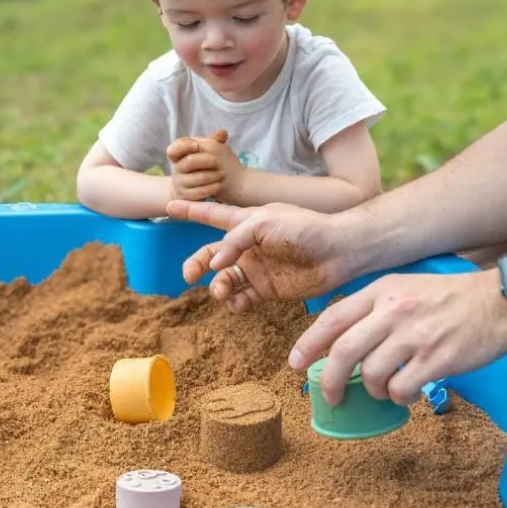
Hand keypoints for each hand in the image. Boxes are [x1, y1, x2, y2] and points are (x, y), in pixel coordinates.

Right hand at [165, 200, 356, 312]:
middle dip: (196, 264)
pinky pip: (242, 298)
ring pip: (223, 280)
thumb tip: (214, 266)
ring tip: (220, 291)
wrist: (337, 252)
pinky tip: (236, 302)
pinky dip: (234, 302)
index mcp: (247, 222)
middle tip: (189, 275)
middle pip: (211, 255)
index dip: (191, 211)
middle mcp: (248, 246)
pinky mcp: (268, 290)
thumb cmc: (305, 228)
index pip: (213, 215)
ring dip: (216, 287)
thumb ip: (235, 239)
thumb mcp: (265, 222)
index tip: (168, 204)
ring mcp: (257, 269)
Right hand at [167, 129, 238, 201]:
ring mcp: (180, 184)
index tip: (198, 145)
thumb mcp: (206, 151)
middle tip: (217, 161)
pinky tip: (219, 184)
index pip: (174, 149)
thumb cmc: (202, 165)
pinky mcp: (186, 197)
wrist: (195, 188)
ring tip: (222, 174)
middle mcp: (176, 169)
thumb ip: (213, 141)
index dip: (185, 146)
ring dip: (212, 175)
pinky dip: (212, 187)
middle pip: (189, 162)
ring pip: (197, 178)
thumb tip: (222, 133)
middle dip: (206, 160)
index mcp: (178, 155)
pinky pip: (200, 192)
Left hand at [287, 269, 506, 405]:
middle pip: (344, 351)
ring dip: (372, 390)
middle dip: (329, 379)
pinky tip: (408, 393)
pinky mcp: (436, 358)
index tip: (294, 362)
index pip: (333, 318)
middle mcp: (394, 310)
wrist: (502, 301)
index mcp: (383, 291)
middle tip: (329, 395)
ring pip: (371, 374)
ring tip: (385, 389)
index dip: (308, 343)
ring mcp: (415, 335)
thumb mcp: (408, 286)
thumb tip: (346, 340)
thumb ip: (377, 308)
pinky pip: (400, 388)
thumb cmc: (454, 298)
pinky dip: (398, 397)